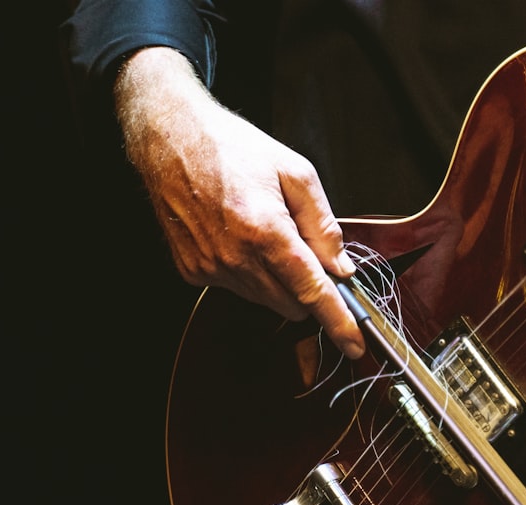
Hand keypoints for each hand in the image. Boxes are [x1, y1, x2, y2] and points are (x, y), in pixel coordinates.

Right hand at [114, 47, 364, 358]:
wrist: (171, 138)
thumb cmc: (234, 148)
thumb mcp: (296, 173)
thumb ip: (324, 225)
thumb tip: (341, 267)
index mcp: (266, 231)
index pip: (312, 291)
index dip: (338, 321)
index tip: (354, 344)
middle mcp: (235, 257)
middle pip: (291, 305)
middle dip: (308, 289)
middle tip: (305, 252)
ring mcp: (211, 268)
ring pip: (265, 300)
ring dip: (277, 280)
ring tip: (265, 233)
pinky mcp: (193, 271)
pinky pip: (237, 288)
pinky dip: (249, 273)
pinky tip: (239, 237)